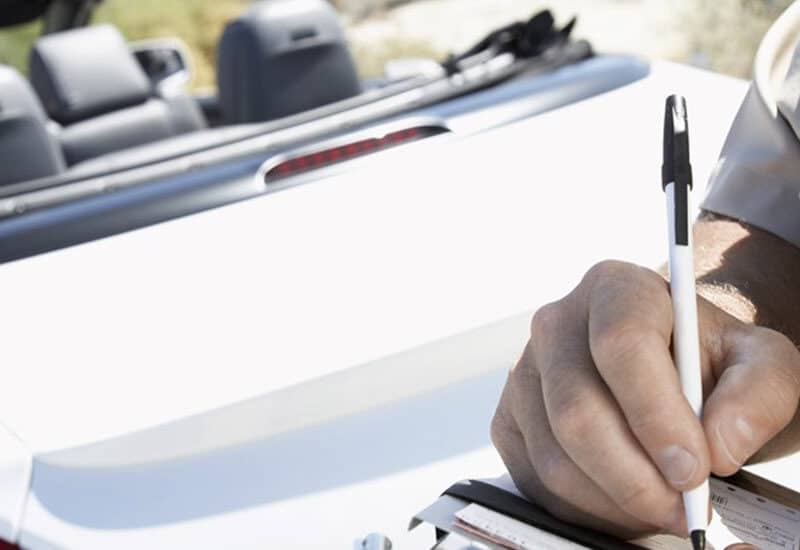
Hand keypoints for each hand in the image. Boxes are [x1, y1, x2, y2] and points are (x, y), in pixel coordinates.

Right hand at [491, 260, 799, 537]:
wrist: (669, 372)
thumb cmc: (710, 364)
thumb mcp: (762, 364)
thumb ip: (760, 393)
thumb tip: (718, 445)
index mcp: (615, 288)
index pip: (620, 344)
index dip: (656, 414)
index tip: (694, 468)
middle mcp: (556, 323)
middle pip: (577, 412)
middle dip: (636, 478)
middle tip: (685, 508)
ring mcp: (523, 373)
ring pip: (556, 458)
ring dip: (617, 502)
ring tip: (663, 505)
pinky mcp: (507, 420)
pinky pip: (538, 481)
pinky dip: (587, 509)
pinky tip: (624, 499)